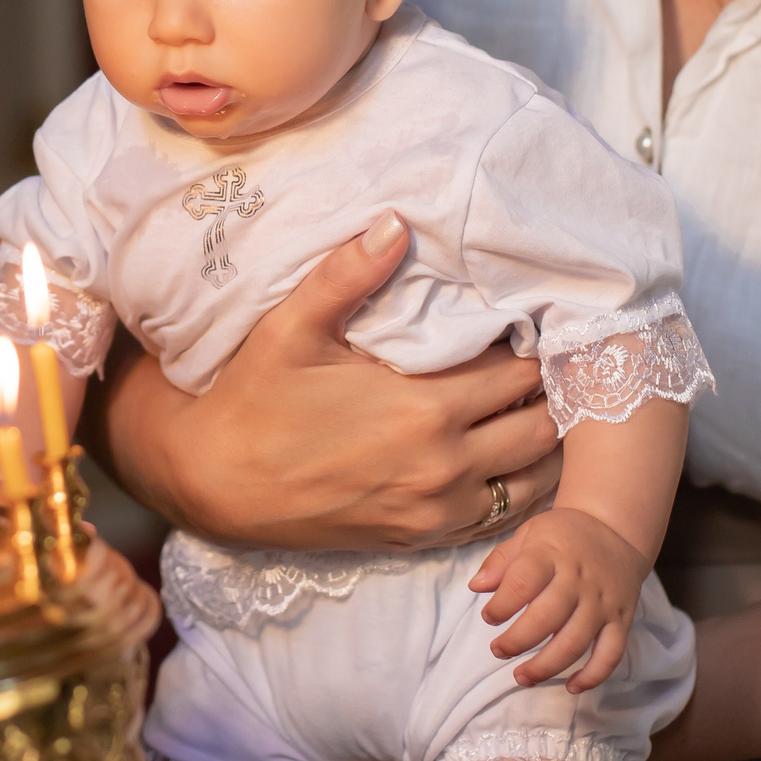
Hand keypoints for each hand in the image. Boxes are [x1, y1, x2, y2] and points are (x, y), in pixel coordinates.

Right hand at [86, 213, 562, 550]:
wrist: (216, 483)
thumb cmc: (254, 399)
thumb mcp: (292, 326)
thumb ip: (348, 274)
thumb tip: (396, 223)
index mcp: (423, 406)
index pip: (518, 374)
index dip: (529, 348)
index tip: (525, 328)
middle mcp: (444, 463)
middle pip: (540, 426)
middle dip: (545, 394)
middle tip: (537, 368)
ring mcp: (436, 508)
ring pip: (534, 479)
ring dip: (541, 444)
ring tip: (530, 411)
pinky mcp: (421, 537)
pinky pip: (502, 518)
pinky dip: (518, 489)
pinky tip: (505, 460)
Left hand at [469, 505, 649, 691]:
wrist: (615, 529)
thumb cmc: (562, 535)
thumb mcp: (529, 534)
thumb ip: (501, 560)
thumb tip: (476, 586)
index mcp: (552, 553)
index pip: (523, 582)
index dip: (501, 606)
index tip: (488, 617)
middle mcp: (579, 580)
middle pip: (547, 618)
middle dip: (517, 641)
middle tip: (498, 651)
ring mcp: (602, 602)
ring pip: (575, 642)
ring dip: (546, 666)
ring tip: (521, 677)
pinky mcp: (622, 620)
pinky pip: (611, 654)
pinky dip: (593, 676)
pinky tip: (571, 687)